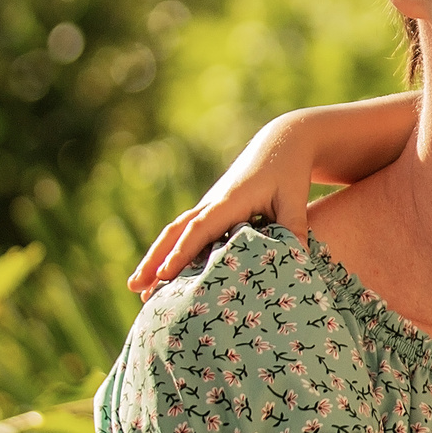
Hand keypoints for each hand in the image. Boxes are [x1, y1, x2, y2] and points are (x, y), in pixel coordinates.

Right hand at [127, 115, 319, 296]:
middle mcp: (212, 204)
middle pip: (175, 233)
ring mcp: (208, 207)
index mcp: (230, 200)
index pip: (200, 229)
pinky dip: (170, 253)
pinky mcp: (212, 211)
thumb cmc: (289, 172)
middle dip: (154, 260)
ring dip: (155, 259)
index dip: (182, 252)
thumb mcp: (294, 199)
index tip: (164, 275)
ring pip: (174, 234)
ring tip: (136, 288)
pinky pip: (185, 234)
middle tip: (134, 288)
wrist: (281, 144)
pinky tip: (162, 276)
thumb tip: (298, 263)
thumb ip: (294, 228)